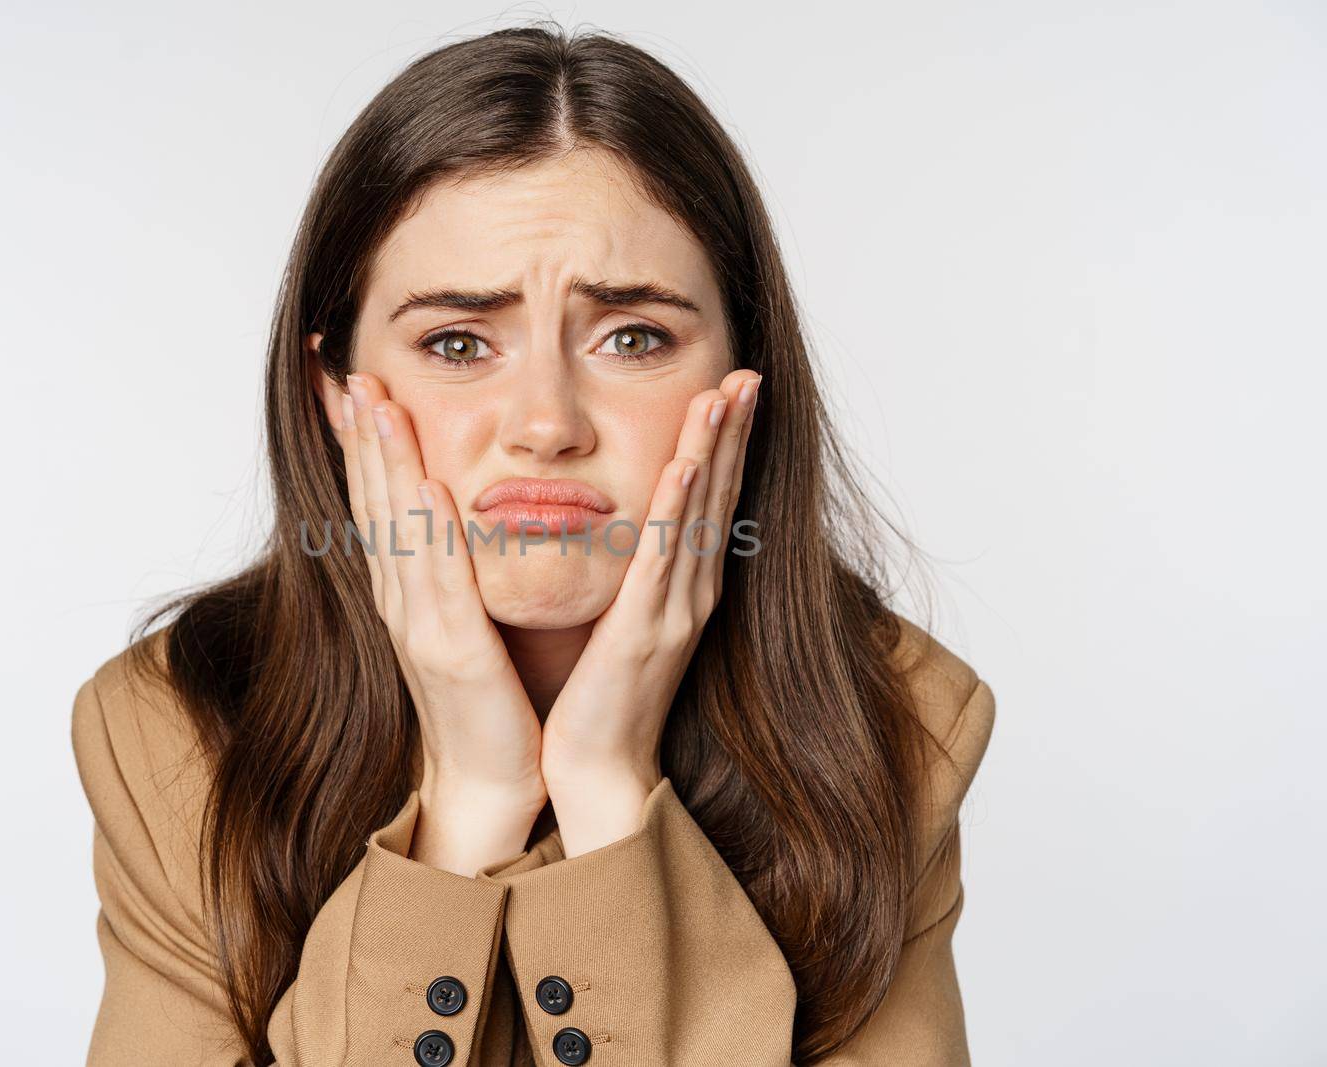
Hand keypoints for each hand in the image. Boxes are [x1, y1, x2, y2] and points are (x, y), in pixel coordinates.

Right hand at [331, 370, 547, 874]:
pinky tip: (428, 486)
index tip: (352, 386)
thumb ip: (450, 568)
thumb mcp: (461, 622)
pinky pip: (439, 579)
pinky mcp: (453, 653)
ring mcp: (419, 626)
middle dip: (361, 435)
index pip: (376, 502)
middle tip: (349, 372)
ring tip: (375, 403)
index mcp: (405, 593)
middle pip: (373, 503)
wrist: (488, 779)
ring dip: (385, 463)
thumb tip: (448, 506)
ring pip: (396, 528)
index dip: (362, 443)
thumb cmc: (486, 702)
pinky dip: (430, 530)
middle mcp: (400, 602)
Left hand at [539, 368, 760, 856]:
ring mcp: (674, 611)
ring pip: (698, 516)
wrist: (597, 766)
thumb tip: (637, 530)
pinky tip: (685, 466)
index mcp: (683, 588)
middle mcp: (690, 593)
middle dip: (733, 432)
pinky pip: (663, 560)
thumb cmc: (602, 696)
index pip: (710, 501)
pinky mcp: (645, 631)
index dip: (726, 443)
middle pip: (718, 497)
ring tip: (726, 394)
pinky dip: (677, 511)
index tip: (732, 388)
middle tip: (745, 372)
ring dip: (713, 451)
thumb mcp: (626, 620)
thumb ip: (638, 575)